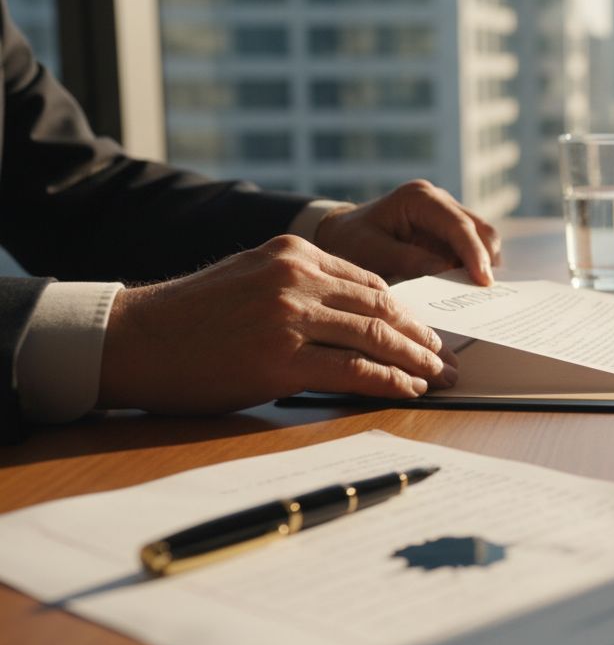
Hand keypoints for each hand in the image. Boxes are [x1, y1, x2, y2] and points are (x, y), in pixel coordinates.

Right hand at [98, 235, 456, 414]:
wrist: (134, 339)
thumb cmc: (192, 319)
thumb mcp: (252, 280)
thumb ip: (301, 289)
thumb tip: (356, 321)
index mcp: (293, 254)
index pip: (370, 283)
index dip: (406, 313)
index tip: (427, 333)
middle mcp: (296, 278)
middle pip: (381, 309)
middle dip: (421, 338)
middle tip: (449, 359)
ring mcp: (289, 317)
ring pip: (374, 338)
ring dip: (416, 361)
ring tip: (440, 377)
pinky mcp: (280, 359)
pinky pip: (353, 371)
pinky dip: (389, 382)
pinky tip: (408, 390)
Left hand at [314, 179, 501, 284]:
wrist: (342, 235)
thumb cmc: (351, 241)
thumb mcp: (370, 252)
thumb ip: (406, 260)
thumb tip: (445, 272)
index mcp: (419, 198)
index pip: (459, 226)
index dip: (475, 254)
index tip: (484, 282)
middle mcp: (440, 201)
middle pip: (481, 230)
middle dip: (486, 261)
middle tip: (485, 295)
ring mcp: (448, 215)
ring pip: (484, 240)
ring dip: (482, 266)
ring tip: (475, 295)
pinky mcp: (451, 233)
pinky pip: (473, 250)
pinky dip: (474, 269)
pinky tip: (467, 289)